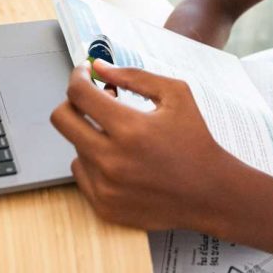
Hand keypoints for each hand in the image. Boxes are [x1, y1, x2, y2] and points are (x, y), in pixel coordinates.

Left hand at [50, 58, 234, 230]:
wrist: (210, 192)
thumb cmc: (195, 140)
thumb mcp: (175, 94)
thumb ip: (134, 76)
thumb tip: (100, 67)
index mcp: (129, 128)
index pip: (79, 93)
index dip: (78, 76)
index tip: (85, 72)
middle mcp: (112, 159)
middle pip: (62, 119)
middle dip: (73, 102)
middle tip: (91, 99)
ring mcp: (105, 186)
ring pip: (74, 146)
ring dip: (89, 133)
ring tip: (118, 132)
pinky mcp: (104, 206)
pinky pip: (80, 173)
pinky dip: (93, 160)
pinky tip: (118, 156)